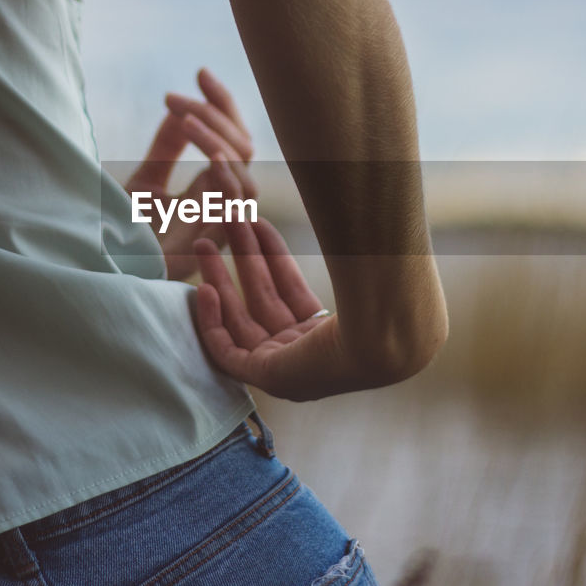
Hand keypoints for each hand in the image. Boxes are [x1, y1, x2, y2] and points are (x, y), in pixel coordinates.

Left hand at [125, 68, 256, 279]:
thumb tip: (181, 110)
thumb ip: (167, 148)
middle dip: (216, 114)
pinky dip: (226, 174)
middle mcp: (221, 205)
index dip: (222, 104)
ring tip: (183, 119)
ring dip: (216, 139)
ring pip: (244, 171)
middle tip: (176, 98)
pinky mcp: (210, 244)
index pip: (233, 138)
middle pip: (244, 148)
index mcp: (211, 190)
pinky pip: (235, 204)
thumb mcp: (144, 182)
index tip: (200, 72)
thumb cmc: (124, 238)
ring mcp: (218, 224)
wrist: (103, 274)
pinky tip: (207, 153)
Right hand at [192, 214, 366, 401]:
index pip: (289, 290)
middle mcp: (306, 351)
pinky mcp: (266, 378)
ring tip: (203, 242)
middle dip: (241, 259)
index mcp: (330, 329)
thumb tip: (340, 206)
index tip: (258, 226)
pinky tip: (204, 288)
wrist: (382, 344)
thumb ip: (343, 243)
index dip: (271, 257)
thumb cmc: (379, 306)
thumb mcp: (356, 268)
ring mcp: (286, 367)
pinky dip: (212, 321)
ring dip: (220, 279)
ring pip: (240, 319)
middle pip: (262, 300)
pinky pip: (226, 351)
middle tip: (226, 224)